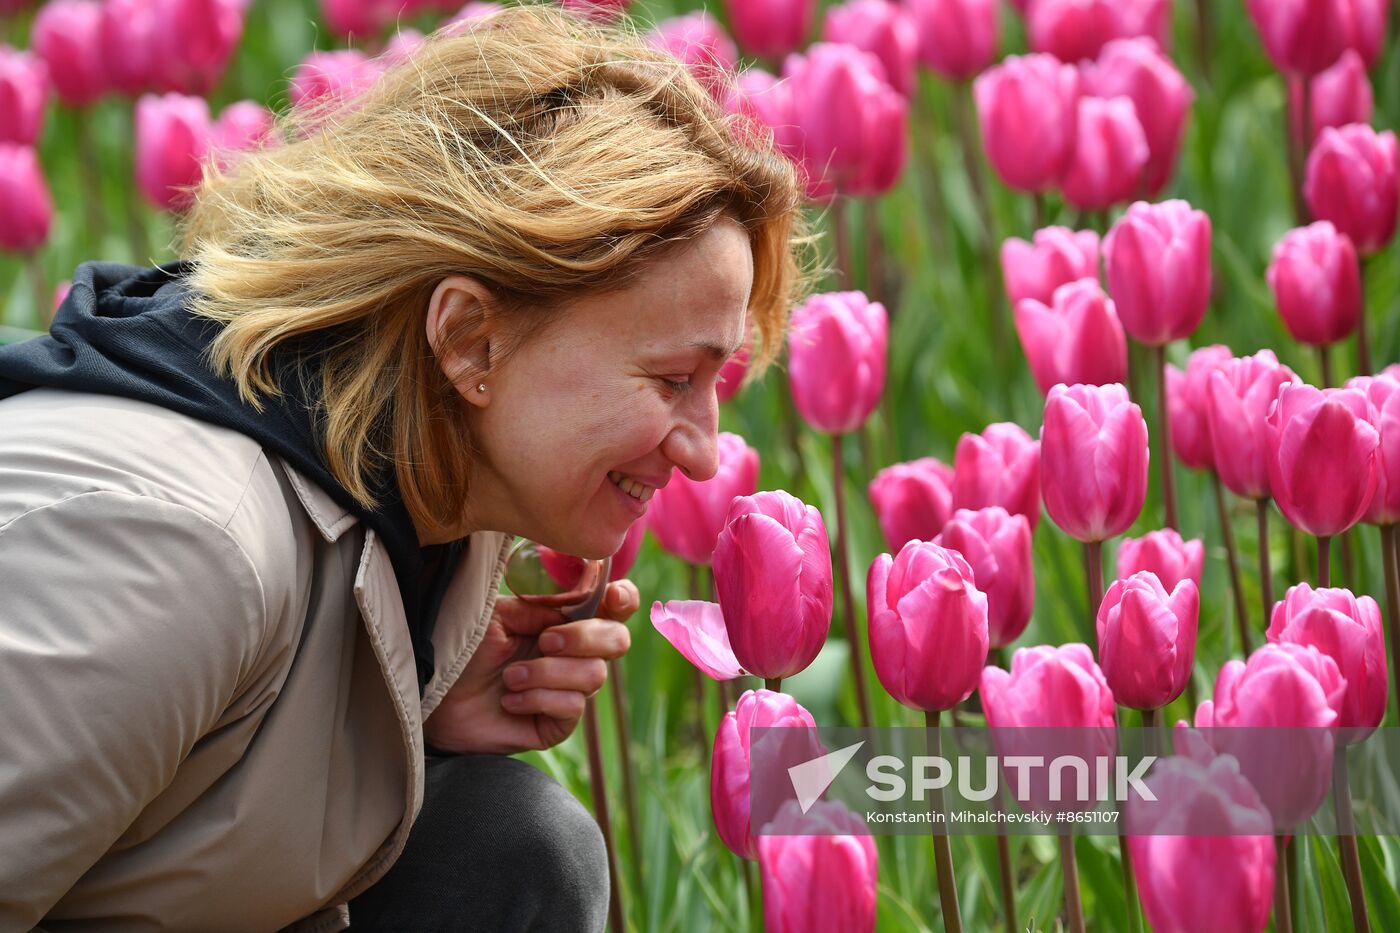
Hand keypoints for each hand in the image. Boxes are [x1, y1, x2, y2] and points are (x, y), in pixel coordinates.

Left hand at [423, 579, 637, 754]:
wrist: (433, 694)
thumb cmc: (464, 650)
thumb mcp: (499, 615)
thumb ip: (540, 606)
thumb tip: (575, 604)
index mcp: (565, 622)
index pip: (614, 608)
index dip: (622, 599)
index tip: (610, 597)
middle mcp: (574, 656)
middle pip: (617, 641)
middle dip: (584, 638)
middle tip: (545, 641)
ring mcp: (568, 691)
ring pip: (594, 676)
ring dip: (548, 672)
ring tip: (510, 677)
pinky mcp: (557, 725)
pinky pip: (572, 707)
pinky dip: (539, 698)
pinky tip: (511, 700)